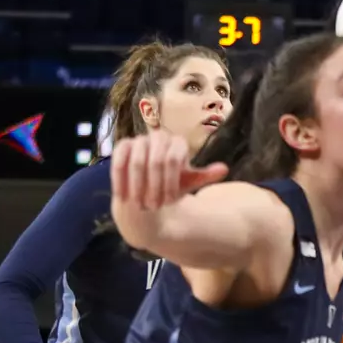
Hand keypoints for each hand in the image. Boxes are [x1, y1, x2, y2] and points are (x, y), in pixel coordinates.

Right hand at [109, 130, 226, 212]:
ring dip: (139, 187)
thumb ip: (204, 176)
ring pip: (137, 163)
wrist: (148, 190)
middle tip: (155, 206)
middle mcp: (158, 136)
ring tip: (142, 205)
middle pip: (156, 161)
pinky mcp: (122, 147)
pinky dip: (122, 181)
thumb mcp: (189, 182)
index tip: (170, 203)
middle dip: (155, 187)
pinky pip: (119, 162)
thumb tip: (224, 168)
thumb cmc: (171, 185)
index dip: (170, 183)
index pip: (174, 160)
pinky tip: (124, 197)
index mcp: (177, 142)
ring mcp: (139, 140)